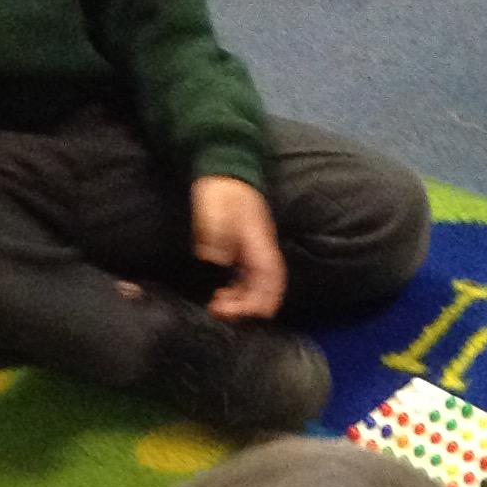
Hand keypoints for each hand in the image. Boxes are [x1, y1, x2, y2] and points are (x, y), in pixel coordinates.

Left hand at [191, 177, 286, 319]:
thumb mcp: (215, 208)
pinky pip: (247, 283)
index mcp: (260, 246)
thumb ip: (216, 233)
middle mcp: (261, 255)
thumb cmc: (222, 191)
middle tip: (218, 312)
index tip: (235, 310)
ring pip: (257, 291)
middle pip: (266, 293)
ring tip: (216, 307)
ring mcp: (253, 256)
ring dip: (240, 304)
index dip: (258, 303)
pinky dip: (236, 295)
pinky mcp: (244, 256)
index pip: (270, 282)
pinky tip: (220, 296)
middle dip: (246, 309)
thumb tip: (217, 259)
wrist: (225, 174)